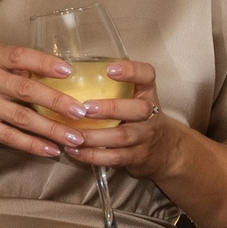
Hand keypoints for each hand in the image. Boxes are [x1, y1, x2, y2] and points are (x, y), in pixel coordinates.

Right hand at [0, 43, 111, 160]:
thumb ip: (8, 66)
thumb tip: (48, 74)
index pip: (20, 56)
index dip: (45, 63)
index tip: (69, 70)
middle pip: (27, 90)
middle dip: (58, 102)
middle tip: (82, 112)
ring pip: (23, 118)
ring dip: (51, 129)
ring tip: (75, 138)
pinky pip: (9, 137)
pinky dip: (32, 145)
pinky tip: (50, 150)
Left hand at [57, 57, 183, 176]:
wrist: (162, 148)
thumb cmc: (135, 116)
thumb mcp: (133, 97)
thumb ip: (109, 86)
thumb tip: (63, 72)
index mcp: (146, 92)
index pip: (147, 75)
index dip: (131, 71)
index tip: (110, 70)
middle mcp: (150, 113)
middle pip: (137, 109)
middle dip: (110, 109)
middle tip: (85, 108)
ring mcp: (144, 136)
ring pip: (122, 137)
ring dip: (94, 137)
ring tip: (72, 135)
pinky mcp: (135, 157)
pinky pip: (114, 157)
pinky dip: (92, 155)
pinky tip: (74, 150)